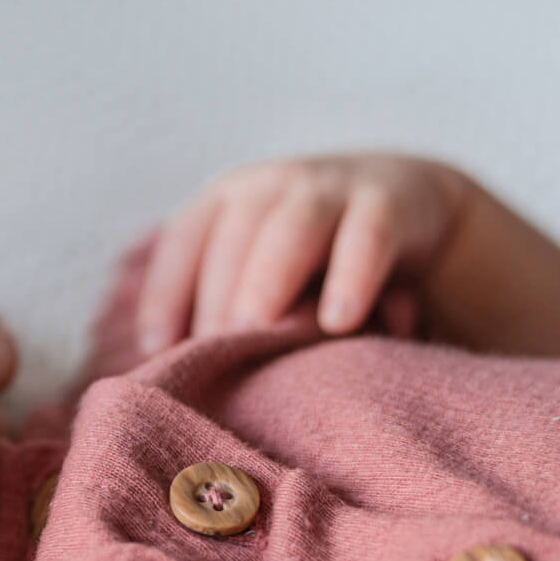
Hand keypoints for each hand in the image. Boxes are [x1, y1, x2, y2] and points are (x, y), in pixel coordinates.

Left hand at [134, 154, 471, 354]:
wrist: (403, 200)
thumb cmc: (309, 257)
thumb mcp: (259, 267)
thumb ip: (221, 306)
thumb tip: (167, 374)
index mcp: (227, 199)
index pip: (184, 241)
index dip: (165, 295)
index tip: (156, 353)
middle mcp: (271, 187)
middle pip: (234, 239)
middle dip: (219, 300)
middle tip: (213, 358)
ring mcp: (330, 190)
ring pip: (291, 232)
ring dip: (269, 282)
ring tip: (257, 334)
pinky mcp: (387, 205)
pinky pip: (366, 239)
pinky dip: (352, 278)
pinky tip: (339, 322)